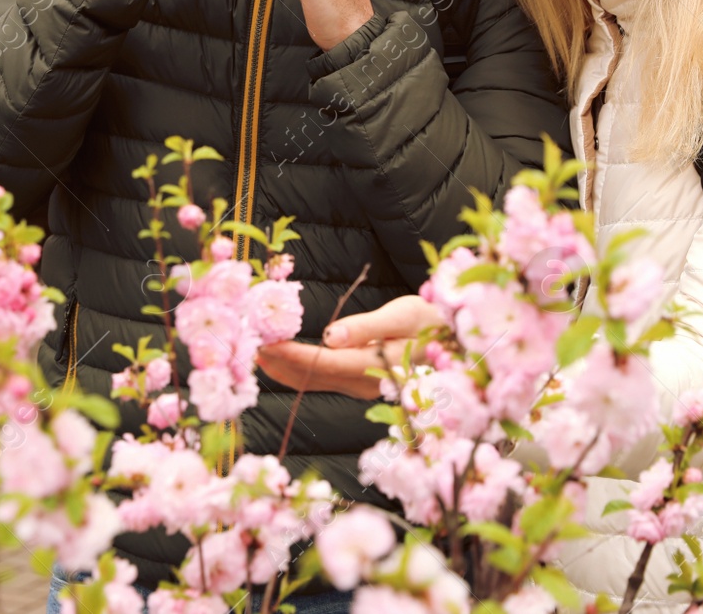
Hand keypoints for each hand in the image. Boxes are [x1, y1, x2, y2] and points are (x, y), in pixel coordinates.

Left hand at [256, 295, 441, 397]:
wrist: (456, 340)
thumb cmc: (432, 320)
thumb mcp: (404, 316)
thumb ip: (367, 327)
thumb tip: (330, 336)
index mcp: (376, 367)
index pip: (324, 363)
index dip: (292, 354)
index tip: (265, 342)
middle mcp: (366, 384)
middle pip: (313, 376)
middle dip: (279, 361)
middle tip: (246, 345)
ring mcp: (363, 387)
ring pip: (315, 382)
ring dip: (284, 368)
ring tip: (255, 353)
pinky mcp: (362, 382)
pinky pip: (323, 381)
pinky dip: (297, 372)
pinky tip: (279, 366)